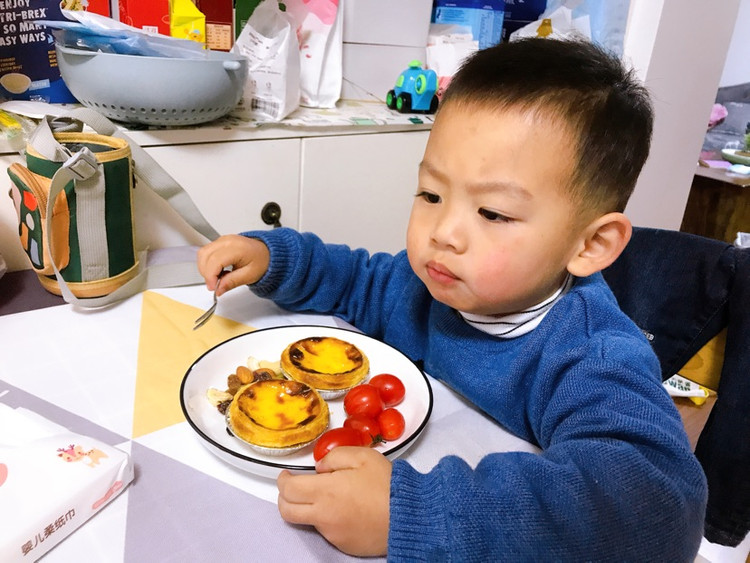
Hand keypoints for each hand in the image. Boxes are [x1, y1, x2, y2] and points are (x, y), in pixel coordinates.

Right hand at [196, 235, 269, 296]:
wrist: (267, 253)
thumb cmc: (262, 261)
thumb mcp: (250, 275)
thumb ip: (232, 282)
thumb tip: (218, 289)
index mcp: (237, 248)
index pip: (215, 260)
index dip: (210, 276)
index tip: (213, 287)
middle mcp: (227, 241)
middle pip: (205, 256)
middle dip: (206, 273)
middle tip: (215, 285)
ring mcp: (222, 240)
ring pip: (203, 253)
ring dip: (205, 268)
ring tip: (218, 277)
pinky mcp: (219, 242)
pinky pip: (206, 252)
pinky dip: (207, 264)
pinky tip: (218, 271)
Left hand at [277, 446, 391, 555]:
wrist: (408, 515)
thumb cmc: (387, 485)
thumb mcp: (362, 456)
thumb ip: (334, 456)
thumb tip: (320, 467)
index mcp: (325, 491)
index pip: (289, 489)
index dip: (283, 481)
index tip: (286, 476)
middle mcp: (324, 516)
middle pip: (287, 512)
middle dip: (285, 498)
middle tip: (293, 488)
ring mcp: (333, 533)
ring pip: (309, 521)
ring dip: (310, 508)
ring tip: (331, 496)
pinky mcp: (344, 544)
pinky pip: (329, 531)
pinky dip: (330, 520)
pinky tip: (346, 510)